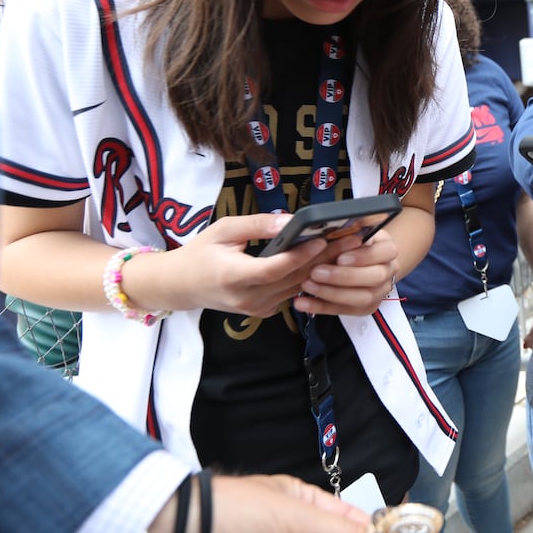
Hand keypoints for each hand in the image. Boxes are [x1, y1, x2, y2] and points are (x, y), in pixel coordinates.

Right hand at [155, 213, 348, 317]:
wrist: (182, 286)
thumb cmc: (201, 253)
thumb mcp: (224, 230)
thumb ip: (257, 225)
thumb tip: (288, 220)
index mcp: (235, 276)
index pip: (276, 268)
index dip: (302, 254)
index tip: (323, 237)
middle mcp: (249, 297)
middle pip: (293, 277)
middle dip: (324, 257)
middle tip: (350, 238)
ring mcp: (258, 308)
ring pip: (297, 287)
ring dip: (323, 267)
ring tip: (346, 248)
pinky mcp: (263, 311)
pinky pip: (290, 293)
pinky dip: (308, 277)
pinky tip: (326, 261)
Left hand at [294, 228, 399, 316]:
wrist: (361, 261)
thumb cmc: (352, 242)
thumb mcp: (352, 229)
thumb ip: (346, 229)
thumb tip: (331, 226)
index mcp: (388, 249)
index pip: (385, 252)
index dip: (363, 257)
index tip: (340, 257)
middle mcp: (388, 271)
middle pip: (374, 278)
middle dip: (343, 277)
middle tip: (316, 272)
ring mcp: (379, 292)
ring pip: (362, 299)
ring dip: (331, 293)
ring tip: (307, 286)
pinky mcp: (365, 308)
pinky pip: (345, 311)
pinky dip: (322, 307)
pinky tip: (303, 302)